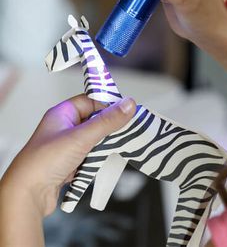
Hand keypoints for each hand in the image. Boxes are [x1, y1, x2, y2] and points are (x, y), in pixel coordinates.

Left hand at [0, 95, 134, 216]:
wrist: (26, 196)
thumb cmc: (45, 161)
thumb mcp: (82, 136)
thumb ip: (108, 120)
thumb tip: (129, 104)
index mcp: (63, 114)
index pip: (91, 100)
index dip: (108, 103)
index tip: (127, 109)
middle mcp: (65, 127)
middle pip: (95, 120)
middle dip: (111, 125)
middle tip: (130, 128)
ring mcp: (68, 146)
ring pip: (96, 138)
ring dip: (107, 142)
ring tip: (123, 144)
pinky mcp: (71, 163)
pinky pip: (92, 154)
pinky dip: (101, 157)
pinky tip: (110, 159)